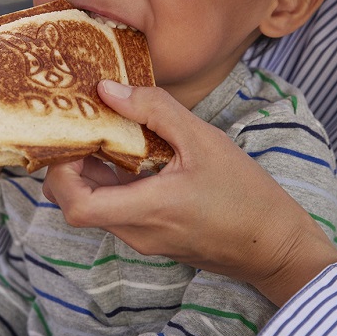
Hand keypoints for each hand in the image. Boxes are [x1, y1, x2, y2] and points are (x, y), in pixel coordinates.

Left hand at [43, 80, 336, 306]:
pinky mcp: (153, 238)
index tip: (73, 138)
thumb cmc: (247, 194)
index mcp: (147, 209)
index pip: (75, 207)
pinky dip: (112, 184)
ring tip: (108, 133)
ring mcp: (143, 239)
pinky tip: (131, 154)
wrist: (274, 245)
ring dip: (92, 174)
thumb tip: (107, 90)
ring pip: (96, 208)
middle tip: (84, 128)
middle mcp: (137, 232)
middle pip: (76, 206)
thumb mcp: (205, 140)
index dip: (61, 173)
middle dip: (71, 167)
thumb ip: (155, 111)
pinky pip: (117, 211)